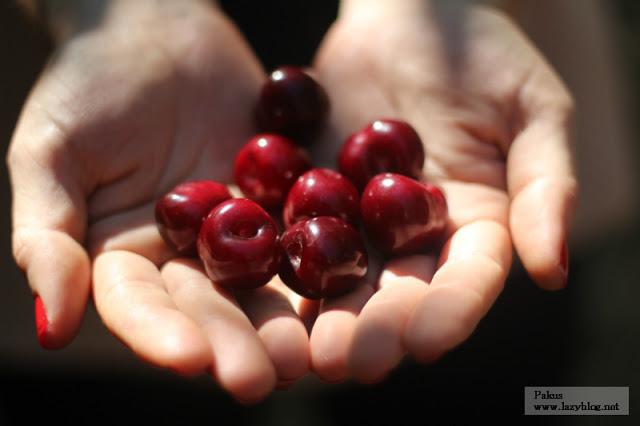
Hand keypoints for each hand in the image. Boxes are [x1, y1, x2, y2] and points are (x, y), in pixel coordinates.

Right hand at [8, 0, 308, 401]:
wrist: (158, 28)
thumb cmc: (88, 82)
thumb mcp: (51, 152)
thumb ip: (46, 236)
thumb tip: (51, 326)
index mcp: (123, 257)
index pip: (140, 309)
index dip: (162, 335)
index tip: (192, 360)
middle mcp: (184, 257)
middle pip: (210, 310)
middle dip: (236, 344)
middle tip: (266, 378)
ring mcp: (237, 232)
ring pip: (263, 285)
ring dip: (287, 322)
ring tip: (313, 353)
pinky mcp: (279, 203)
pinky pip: (302, 233)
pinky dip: (323, 260)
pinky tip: (348, 290)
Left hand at [308, 0, 576, 382]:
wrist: (405, 15)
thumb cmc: (480, 53)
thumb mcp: (531, 107)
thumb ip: (546, 185)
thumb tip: (553, 270)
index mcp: (475, 224)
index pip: (467, 280)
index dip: (450, 312)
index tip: (427, 343)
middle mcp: (415, 236)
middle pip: (398, 292)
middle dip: (375, 329)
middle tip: (348, 362)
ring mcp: (359, 220)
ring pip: (341, 278)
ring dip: (322, 315)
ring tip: (301, 351)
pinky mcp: (310, 196)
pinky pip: (293, 232)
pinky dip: (279, 263)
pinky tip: (256, 292)